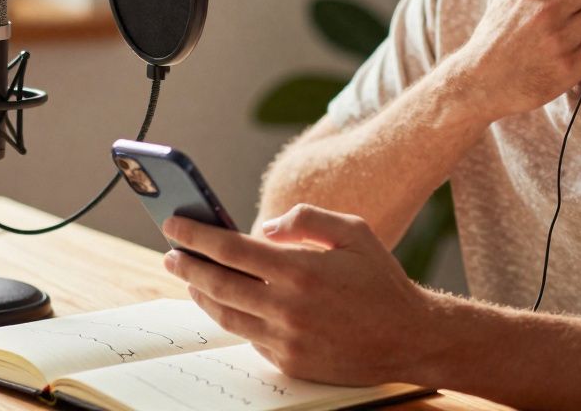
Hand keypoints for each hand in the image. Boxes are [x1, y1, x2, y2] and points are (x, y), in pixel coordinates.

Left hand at [161, 204, 433, 386]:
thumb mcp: (353, 231)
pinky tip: (225, 303)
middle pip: (218, 284)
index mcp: (301, 269)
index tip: (174, 225)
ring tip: (190, 278)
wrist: (410, 338)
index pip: (230, 249)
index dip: (196, 236)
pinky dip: (232, 317)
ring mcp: (286, 339)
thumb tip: (265, 227)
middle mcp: (288, 307)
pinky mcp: (289, 362)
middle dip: (187, 266)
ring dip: (201, 294)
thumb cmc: (380, 280)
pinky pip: (249, 337)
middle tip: (170, 254)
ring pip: (226, 315)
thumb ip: (306, 219)